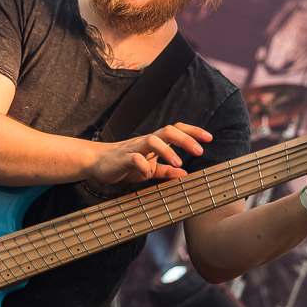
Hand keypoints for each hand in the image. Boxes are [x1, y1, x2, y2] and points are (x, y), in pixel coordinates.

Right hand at [91, 122, 210, 183]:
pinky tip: (148, 176)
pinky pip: (135, 159)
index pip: (176, 130)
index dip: (193, 131)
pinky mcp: (123, 158)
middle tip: (200, 151)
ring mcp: (134, 148)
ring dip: (167, 151)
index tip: (209, 138)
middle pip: (168, 130)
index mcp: (155, 142)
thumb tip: (185, 173)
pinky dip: (144, 167)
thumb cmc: (125, 164)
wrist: (97, 162)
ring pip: (152, 140)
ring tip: (178, 162)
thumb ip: (166, 170)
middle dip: (186, 139)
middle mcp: (146, 141)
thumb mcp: (149, 169)